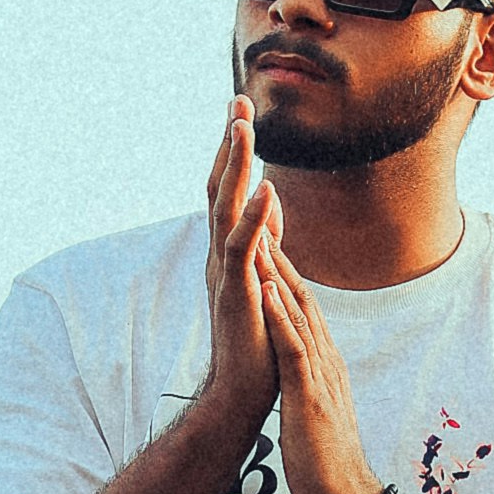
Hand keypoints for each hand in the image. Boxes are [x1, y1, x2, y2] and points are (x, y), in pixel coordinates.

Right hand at [202, 97, 279, 426]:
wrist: (244, 393)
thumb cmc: (256, 343)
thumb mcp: (264, 278)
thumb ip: (265, 238)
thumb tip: (273, 199)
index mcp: (228, 253)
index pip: (227, 192)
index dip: (231, 153)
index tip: (239, 112)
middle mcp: (220, 257)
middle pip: (219, 188)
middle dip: (228, 144)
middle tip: (236, 100)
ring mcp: (225, 273)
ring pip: (224, 207)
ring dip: (234, 165)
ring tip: (242, 126)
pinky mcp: (236, 292)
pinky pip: (243, 247)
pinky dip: (255, 217)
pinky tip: (267, 187)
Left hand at [259, 240, 385, 493]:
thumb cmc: (327, 464)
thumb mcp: (316, 413)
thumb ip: (312, 387)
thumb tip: (304, 376)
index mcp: (324, 365)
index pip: (303, 310)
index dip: (285, 273)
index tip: (266, 241)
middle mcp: (326, 361)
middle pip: (302, 299)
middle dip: (281, 258)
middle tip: (261, 218)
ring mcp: (320, 377)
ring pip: (298, 314)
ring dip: (278, 274)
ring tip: (260, 236)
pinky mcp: (310, 396)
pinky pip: (294, 348)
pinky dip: (279, 316)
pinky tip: (266, 288)